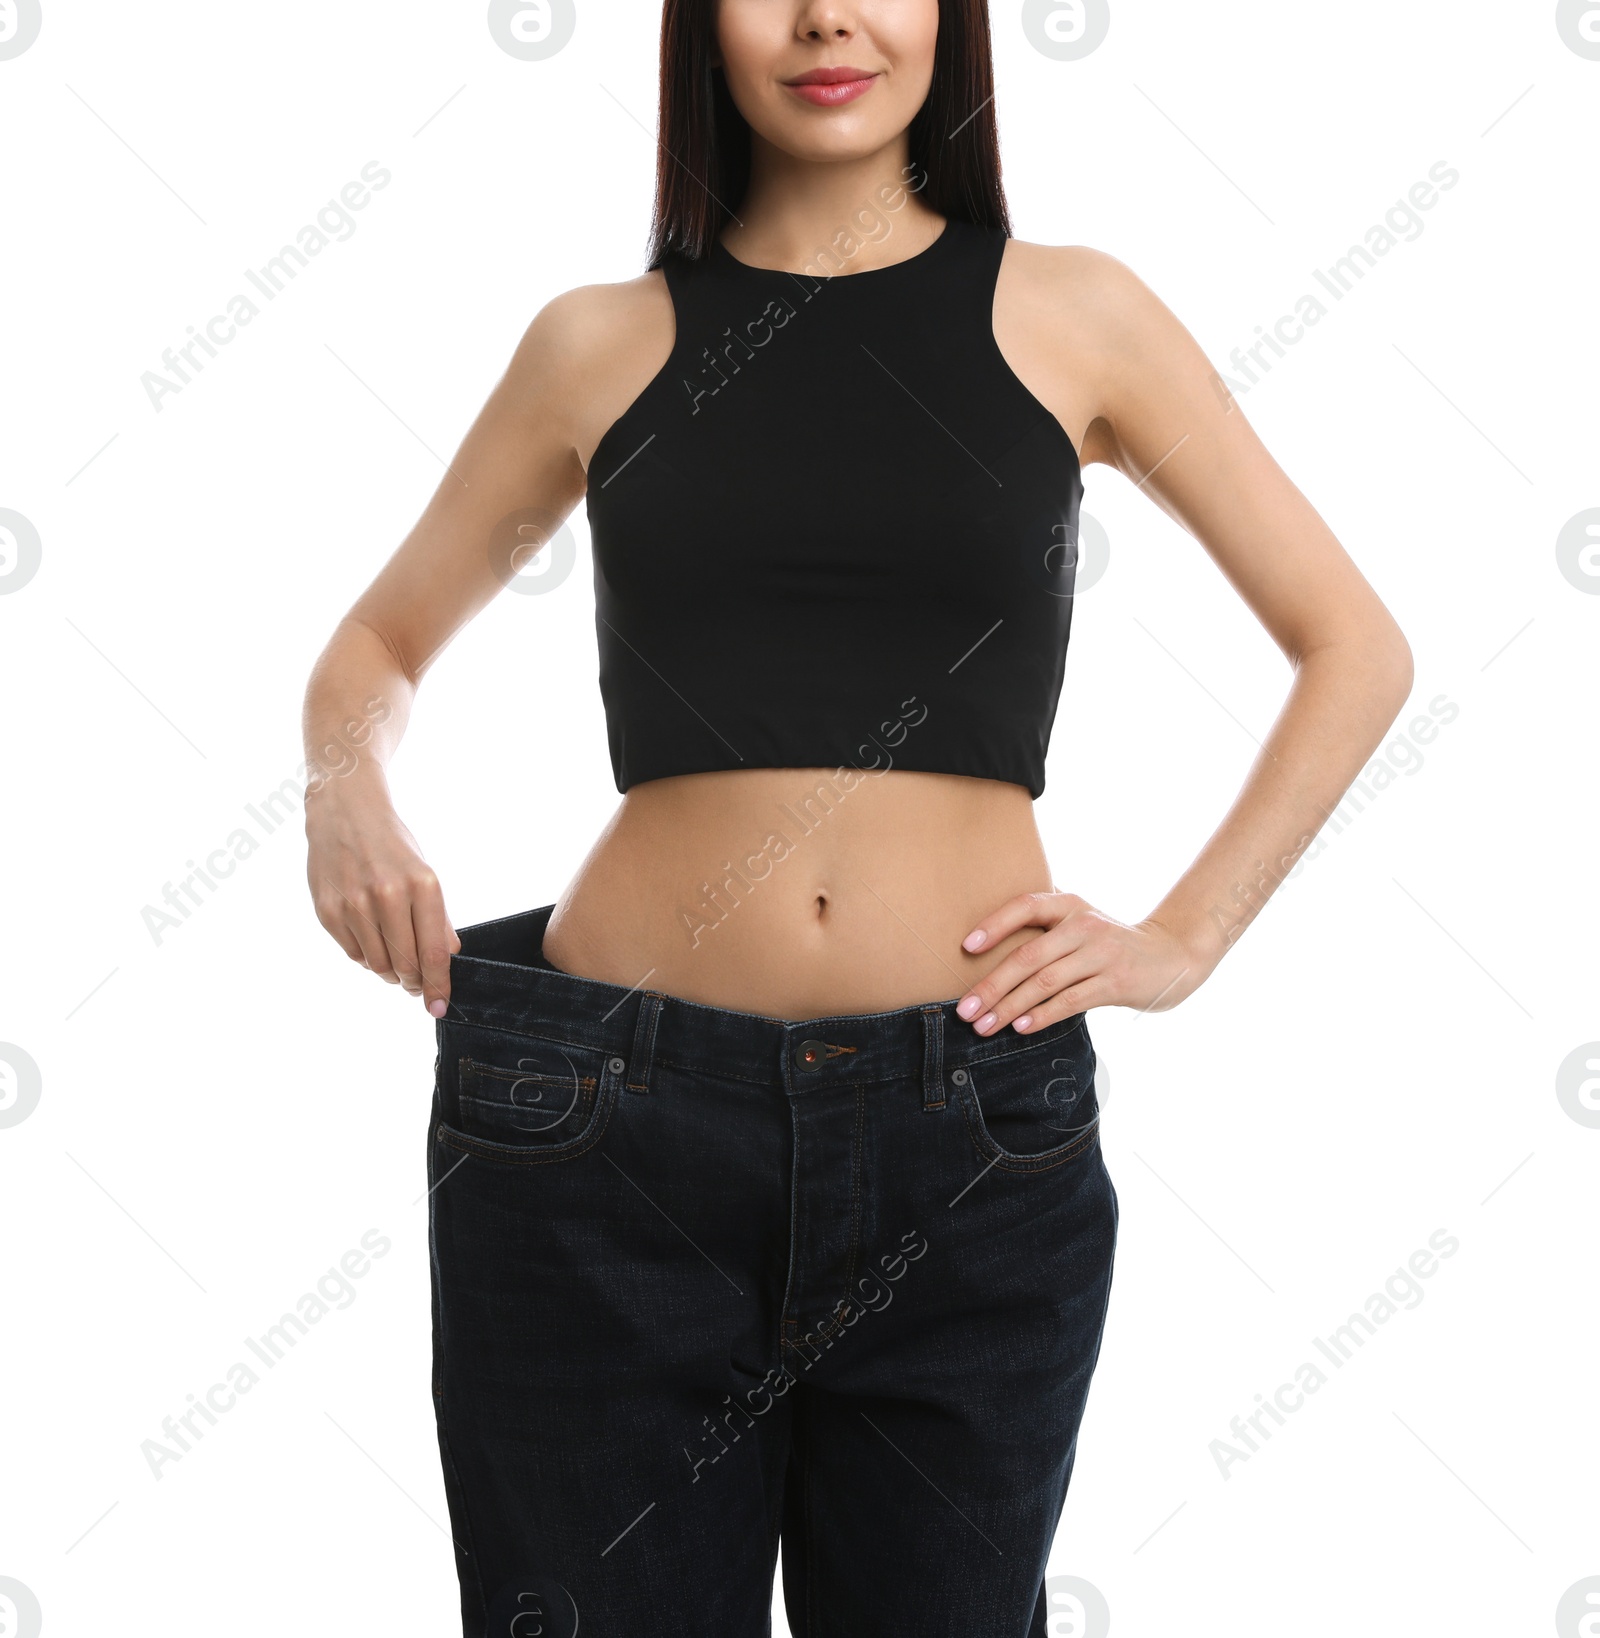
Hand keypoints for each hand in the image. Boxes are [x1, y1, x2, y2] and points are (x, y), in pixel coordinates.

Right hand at [304, 773, 459, 1017]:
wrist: (344, 813)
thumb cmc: (392, 846)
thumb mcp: (425, 874)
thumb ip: (437, 919)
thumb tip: (447, 959)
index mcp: (422, 884)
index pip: (433, 952)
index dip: (439, 985)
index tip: (440, 1005)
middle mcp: (387, 895)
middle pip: (405, 965)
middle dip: (415, 982)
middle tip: (417, 984)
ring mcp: (353, 904)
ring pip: (378, 965)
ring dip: (390, 972)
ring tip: (395, 959)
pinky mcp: (327, 911)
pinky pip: (353, 954)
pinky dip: (367, 957)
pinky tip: (373, 941)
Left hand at [955, 891, 1204, 1034]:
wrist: (1171, 956)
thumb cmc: (1110, 943)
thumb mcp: (1081, 921)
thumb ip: (1045, 923)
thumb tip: (985, 944)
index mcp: (1069, 905)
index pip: (1025, 906)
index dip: (994, 925)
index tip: (966, 948)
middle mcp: (1084, 925)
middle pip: (1028, 956)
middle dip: (991, 986)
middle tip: (964, 1010)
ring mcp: (1101, 953)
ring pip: (1045, 982)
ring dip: (1009, 1007)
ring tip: (984, 1026)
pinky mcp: (1115, 982)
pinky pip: (1070, 1001)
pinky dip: (1042, 1016)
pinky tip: (1020, 1027)